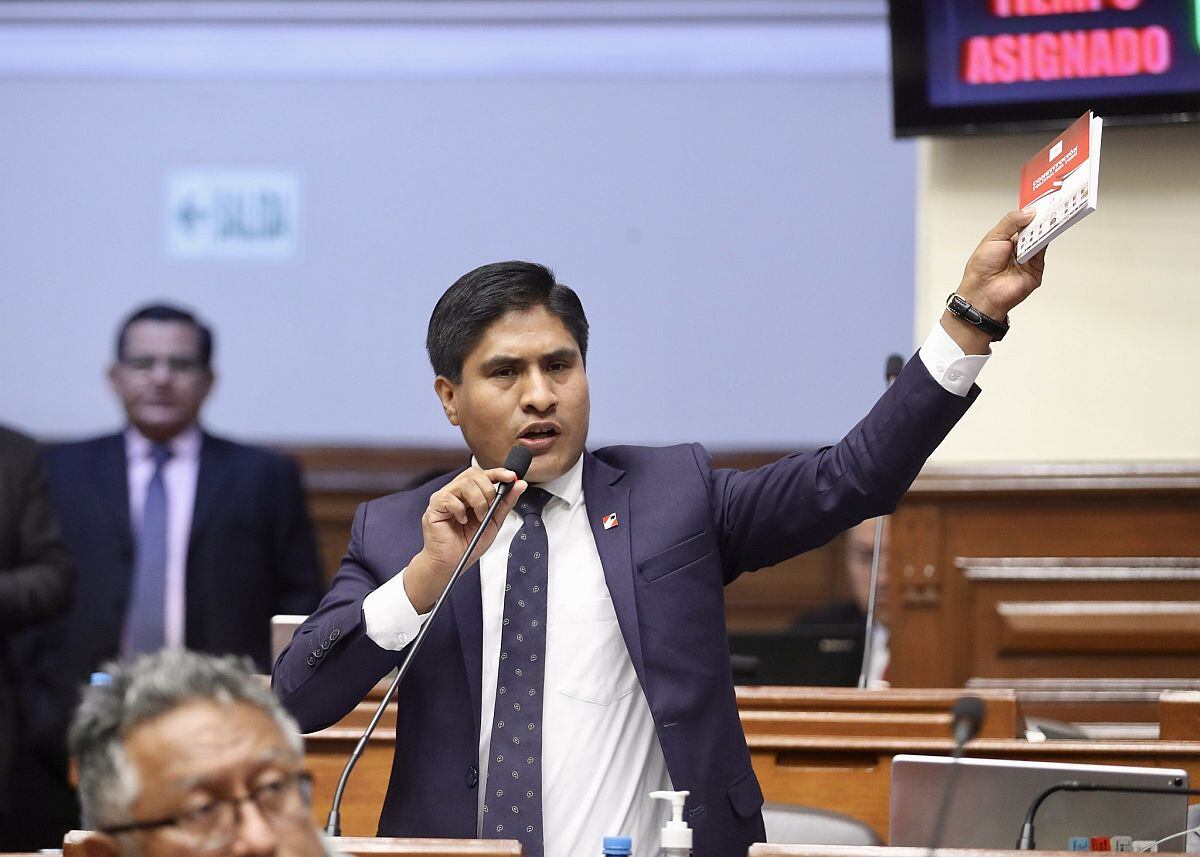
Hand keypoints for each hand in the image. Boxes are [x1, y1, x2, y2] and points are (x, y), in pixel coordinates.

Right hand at [404, 466, 526, 611]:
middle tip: (489, 509)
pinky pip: (449, 498)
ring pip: (464, 483)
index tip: (511, 477)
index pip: (484, 474)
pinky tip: (462, 521)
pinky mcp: (434, 507)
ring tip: (478, 517)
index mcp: (470, 493)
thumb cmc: (468, 544)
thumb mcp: (494, 522)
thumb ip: (505, 503)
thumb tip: (519, 485)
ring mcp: (444, 497)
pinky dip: (460, 510)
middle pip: (474, 474)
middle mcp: (456, 492)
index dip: (498, 472)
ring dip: (478, 501)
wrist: (453, 563)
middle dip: (488, 490)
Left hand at [945, 209, 1047, 352]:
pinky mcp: (1036, 269)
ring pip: (1041, 238)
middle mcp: (1019, 248)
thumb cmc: (981, 268)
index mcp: (1006, 239)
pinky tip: (1047, 229)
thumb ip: (1011, 222)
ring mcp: (1029, 258)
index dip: (1030, 212)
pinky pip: (1043, 251)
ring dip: (1045, 226)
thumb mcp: (993, 238)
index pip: (1022, 222)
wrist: (983, 293)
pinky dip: (1046, 239)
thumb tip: (1029, 211)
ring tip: (1051, 212)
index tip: (1040, 200)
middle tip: (1052, 203)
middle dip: (1041, 217)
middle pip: (1034, 229)